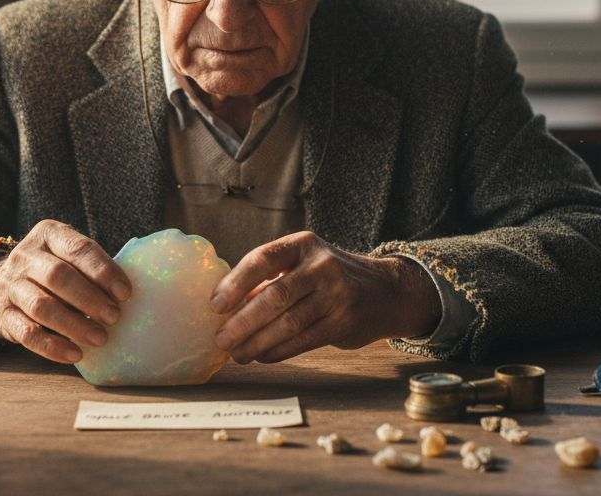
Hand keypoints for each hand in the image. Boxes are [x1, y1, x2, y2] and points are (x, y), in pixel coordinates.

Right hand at [0, 220, 130, 362]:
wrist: (3, 284)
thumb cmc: (54, 272)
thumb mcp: (70, 257)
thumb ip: (93, 269)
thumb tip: (128, 297)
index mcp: (49, 234)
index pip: (78, 248)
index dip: (103, 271)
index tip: (125, 294)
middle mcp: (25, 255)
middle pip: (58, 276)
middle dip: (90, 298)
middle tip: (114, 317)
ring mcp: (10, 284)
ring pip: (41, 306)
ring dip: (74, 325)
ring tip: (99, 338)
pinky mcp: (2, 314)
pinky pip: (27, 333)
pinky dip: (52, 347)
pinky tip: (75, 354)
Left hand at [208, 231, 439, 363]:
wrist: (385, 290)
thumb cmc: (330, 277)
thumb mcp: (303, 264)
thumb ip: (269, 280)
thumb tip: (225, 306)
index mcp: (303, 244)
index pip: (262, 258)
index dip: (235, 282)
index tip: (215, 305)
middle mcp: (322, 265)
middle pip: (275, 296)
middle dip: (243, 322)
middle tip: (221, 340)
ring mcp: (336, 294)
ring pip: (288, 323)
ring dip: (257, 342)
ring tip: (238, 354)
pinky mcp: (344, 321)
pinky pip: (304, 340)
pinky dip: (279, 351)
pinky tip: (262, 356)